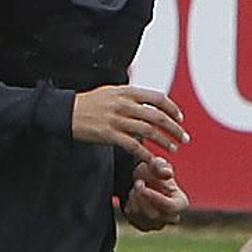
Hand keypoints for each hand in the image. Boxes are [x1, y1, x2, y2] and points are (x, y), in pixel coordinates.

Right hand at [72, 84, 186, 156]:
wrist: (66, 112)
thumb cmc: (90, 103)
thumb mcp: (112, 92)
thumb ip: (131, 96)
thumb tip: (151, 102)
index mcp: (127, 92)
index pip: (158, 99)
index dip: (173, 109)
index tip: (180, 119)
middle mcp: (124, 104)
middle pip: (157, 117)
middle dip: (174, 129)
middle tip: (184, 138)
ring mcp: (116, 120)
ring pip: (148, 132)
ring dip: (164, 141)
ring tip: (173, 149)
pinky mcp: (108, 134)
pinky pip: (133, 146)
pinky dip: (146, 153)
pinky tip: (153, 159)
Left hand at [123, 156, 186, 230]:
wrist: (141, 180)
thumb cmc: (153, 172)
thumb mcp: (155, 164)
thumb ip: (160, 166)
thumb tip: (167, 174)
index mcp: (181, 203)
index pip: (171, 207)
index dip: (155, 198)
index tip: (141, 185)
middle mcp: (172, 217)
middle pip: (154, 215)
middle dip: (141, 197)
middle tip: (137, 182)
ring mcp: (158, 224)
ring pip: (141, 217)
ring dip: (134, 200)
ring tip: (136, 187)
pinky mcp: (144, 227)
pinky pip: (133, 219)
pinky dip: (129, 206)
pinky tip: (133, 197)